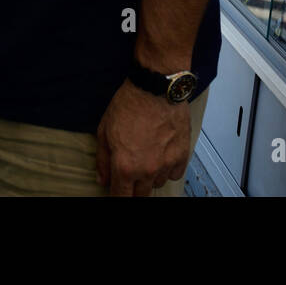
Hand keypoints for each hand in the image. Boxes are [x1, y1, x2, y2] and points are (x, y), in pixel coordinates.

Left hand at [96, 81, 190, 195]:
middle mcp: (147, 170)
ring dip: (150, 177)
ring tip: (146, 158)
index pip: (120, 197)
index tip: (116, 191)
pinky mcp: (182, 155)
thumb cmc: (129, 104)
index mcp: (125, 167)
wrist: (156, 88)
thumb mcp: (104, 130)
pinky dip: (168, 169)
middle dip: (133, 188)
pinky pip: (174, 174)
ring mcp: (166, 164)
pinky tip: (162, 155)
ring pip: (157, 184)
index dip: (116, 196)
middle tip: (130, 173)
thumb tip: (103, 180)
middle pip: (140, 195)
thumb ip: (103, 160)